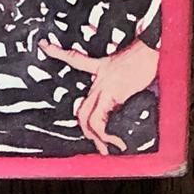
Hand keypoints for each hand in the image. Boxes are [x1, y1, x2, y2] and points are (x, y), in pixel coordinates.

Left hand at [37, 35, 158, 153]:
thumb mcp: (124, 64)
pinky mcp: (113, 94)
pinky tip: (118, 143)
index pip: (73, 58)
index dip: (56, 51)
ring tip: (105, 148)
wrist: (150, 49)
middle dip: (86, 129)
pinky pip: (101, 120)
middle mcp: (98, 77)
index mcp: (100, 67)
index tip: (43, 45)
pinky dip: (108, 136)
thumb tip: (121, 94)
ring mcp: (103, 86)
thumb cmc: (143, 56)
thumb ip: (117, 77)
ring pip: (86, 117)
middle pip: (80, 107)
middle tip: (95, 142)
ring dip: (95, 137)